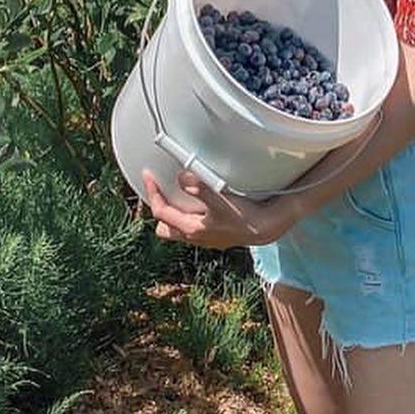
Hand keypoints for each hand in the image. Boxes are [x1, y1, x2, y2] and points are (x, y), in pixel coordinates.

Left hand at [142, 169, 287, 249]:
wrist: (266, 228)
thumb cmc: (244, 216)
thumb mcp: (221, 200)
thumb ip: (200, 188)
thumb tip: (181, 177)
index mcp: (191, 229)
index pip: (161, 212)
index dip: (152, 193)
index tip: (148, 175)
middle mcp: (195, 237)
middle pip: (166, 227)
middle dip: (160, 209)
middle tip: (160, 190)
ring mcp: (205, 238)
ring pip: (179, 229)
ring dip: (175, 214)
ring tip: (178, 195)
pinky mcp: (215, 235)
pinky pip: (194, 227)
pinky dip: (190, 215)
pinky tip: (200, 204)